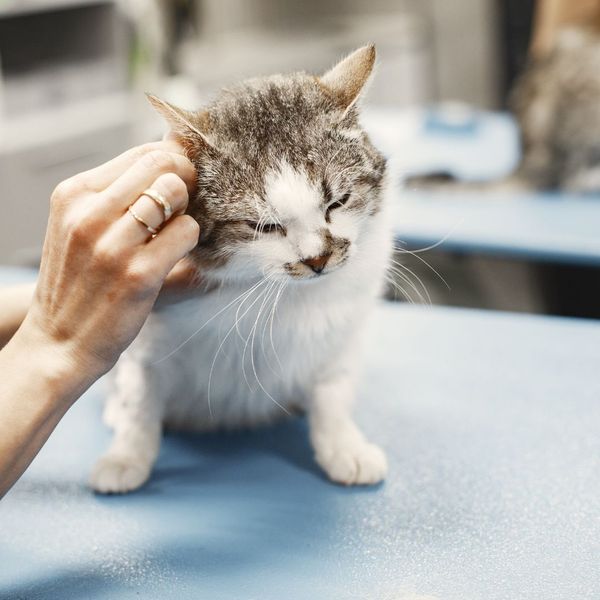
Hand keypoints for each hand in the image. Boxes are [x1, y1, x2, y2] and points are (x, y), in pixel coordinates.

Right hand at [18, 140, 199, 379]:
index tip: (179, 185)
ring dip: (187, 211)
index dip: (172, 164)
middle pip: (162, 165)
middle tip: (184, 207)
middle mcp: (89, 213)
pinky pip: (187, 231)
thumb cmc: (79, 282)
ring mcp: (113, 244)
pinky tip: (176, 255)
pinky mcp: (139, 273)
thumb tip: (170, 156)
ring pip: (176, 193)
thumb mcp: (80, 226)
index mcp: (74, 194)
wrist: (60, 342)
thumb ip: (116, 194)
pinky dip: (191, 239)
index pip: (142, 154)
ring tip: (173, 234)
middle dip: (185, 180)